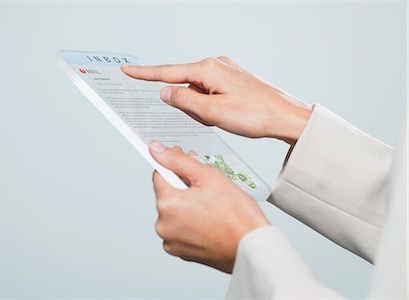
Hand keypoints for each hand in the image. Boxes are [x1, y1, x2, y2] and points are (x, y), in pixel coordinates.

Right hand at [122, 57, 311, 143]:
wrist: (286, 116)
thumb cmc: (254, 115)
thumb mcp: (213, 113)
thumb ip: (184, 101)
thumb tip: (165, 92)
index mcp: (208, 70)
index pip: (168, 72)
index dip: (145, 74)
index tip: (127, 70)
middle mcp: (215, 66)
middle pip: (184, 86)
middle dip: (188, 106)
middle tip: (208, 119)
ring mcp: (225, 72)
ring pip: (198, 93)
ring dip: (202, 109)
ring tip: (224, 118)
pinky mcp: (232, 81)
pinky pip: (210, 94)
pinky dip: (211, 107)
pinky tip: (227, 114)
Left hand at [148, 141, 268, 272]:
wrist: (251, 248)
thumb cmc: (236, 214)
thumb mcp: (208, 176)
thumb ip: (179, 160)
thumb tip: (155, 149)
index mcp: (167, 204)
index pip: (160, 174)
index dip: (177, 166)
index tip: (191, 166)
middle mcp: (163, 225)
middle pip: (168, 193)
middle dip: (185, 187)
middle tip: (209, 188)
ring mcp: (171, 241)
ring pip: (174, 212)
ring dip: (188, 205)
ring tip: (213, 207)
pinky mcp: (180, 252)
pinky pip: (180, 229)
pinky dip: (191, 223)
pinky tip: (209, 221)